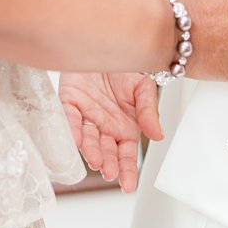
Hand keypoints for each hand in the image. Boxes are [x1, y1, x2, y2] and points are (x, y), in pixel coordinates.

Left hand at [59, 72, 161, 191]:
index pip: (127, 154)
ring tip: (96, 161)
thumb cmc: (128, 65)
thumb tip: (157, 136)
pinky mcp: (69, 101)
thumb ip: (149, 112)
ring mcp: (87, 115)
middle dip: (108, 163)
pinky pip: (69, 118)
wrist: (108, 41)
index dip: (128, 170)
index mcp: (125, 126)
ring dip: (91, 151)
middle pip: (106, 151)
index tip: (128, 186)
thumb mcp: (144, 88)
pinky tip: (77, 141)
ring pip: (87, 139)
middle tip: (109, 172)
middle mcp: (105, 125)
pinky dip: (72, 130)